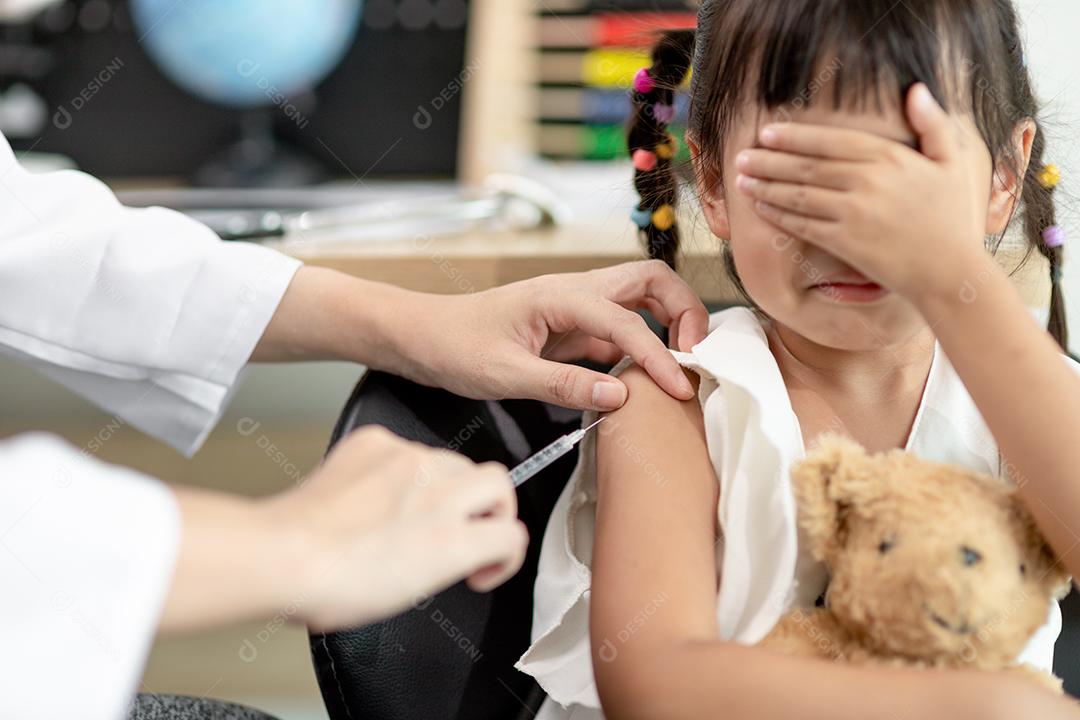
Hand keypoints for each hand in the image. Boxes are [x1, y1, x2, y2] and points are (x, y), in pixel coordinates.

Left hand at [259, 426, 526, 631]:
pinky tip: (378, 492)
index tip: (483, 564)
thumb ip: (449, 562)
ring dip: (448, 485)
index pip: (512, 534)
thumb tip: (456, 550)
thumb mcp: (410, 593)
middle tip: (464, 530)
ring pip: (455, 460)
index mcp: (452, 540)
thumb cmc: (333, 586)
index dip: (503, 555)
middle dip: (489, 508)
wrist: (281, 554)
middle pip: (498, 482)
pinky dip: (402, 468)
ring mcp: (408, 460)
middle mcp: (438, 492)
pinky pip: (408, 447)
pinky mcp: (376, 442)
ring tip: (413, 513)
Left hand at [389, 260, 709, 410]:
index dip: (659, 356)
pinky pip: (617, 330)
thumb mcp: (504, 374)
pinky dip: (639, 348)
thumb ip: (563, 383)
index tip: (679, 391)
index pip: (628, 321)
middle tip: (695, 356)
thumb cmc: (453, 347)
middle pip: (650, 281)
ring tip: (679, 366)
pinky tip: (641, 381)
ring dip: (667, 323)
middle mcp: (574, 292)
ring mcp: (573, 309)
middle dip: (684, 310)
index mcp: (560, 296)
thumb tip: (621, 396)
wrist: (420, 337)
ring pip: (638, 300)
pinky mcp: (568, 329)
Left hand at [734, 83, 992, 305]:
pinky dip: (778, 215)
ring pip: (798, 194)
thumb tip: (916, 90)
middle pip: (807, 166)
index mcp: (890, 157)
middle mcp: (867, 181)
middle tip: (742, 155)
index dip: (795, 136)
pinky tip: (760, 207)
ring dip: (765, 185)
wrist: (950, 271)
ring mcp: (853, 213)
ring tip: (742, 179)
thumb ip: (933, 124)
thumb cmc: (952, 217)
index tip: (768, 132)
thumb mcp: (953, 162)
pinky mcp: (844, 243)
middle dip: (769, 159)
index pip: (831, 140)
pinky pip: (802, 225)